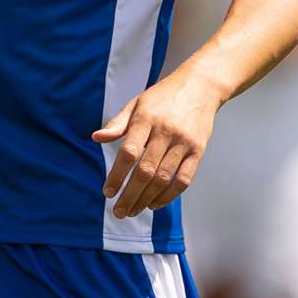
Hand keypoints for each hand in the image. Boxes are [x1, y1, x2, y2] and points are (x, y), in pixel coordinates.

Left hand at [92, 68, 221, 218]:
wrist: (200, 86)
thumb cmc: (163, 97)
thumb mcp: (137, 103)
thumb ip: (118, 123)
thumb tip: (96, 138)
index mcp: (146, 119)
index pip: (129, 152)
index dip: (117, 175)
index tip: (108, 192)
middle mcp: (166, 132)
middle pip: (146, 171)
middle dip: (130, 195)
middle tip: (118, 211)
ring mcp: (184, 142)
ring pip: (164, 178)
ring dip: (146, 199)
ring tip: (133, 210)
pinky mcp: (198, 151)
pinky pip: (184, 179)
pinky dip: (169, 195)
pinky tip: (154, 204)